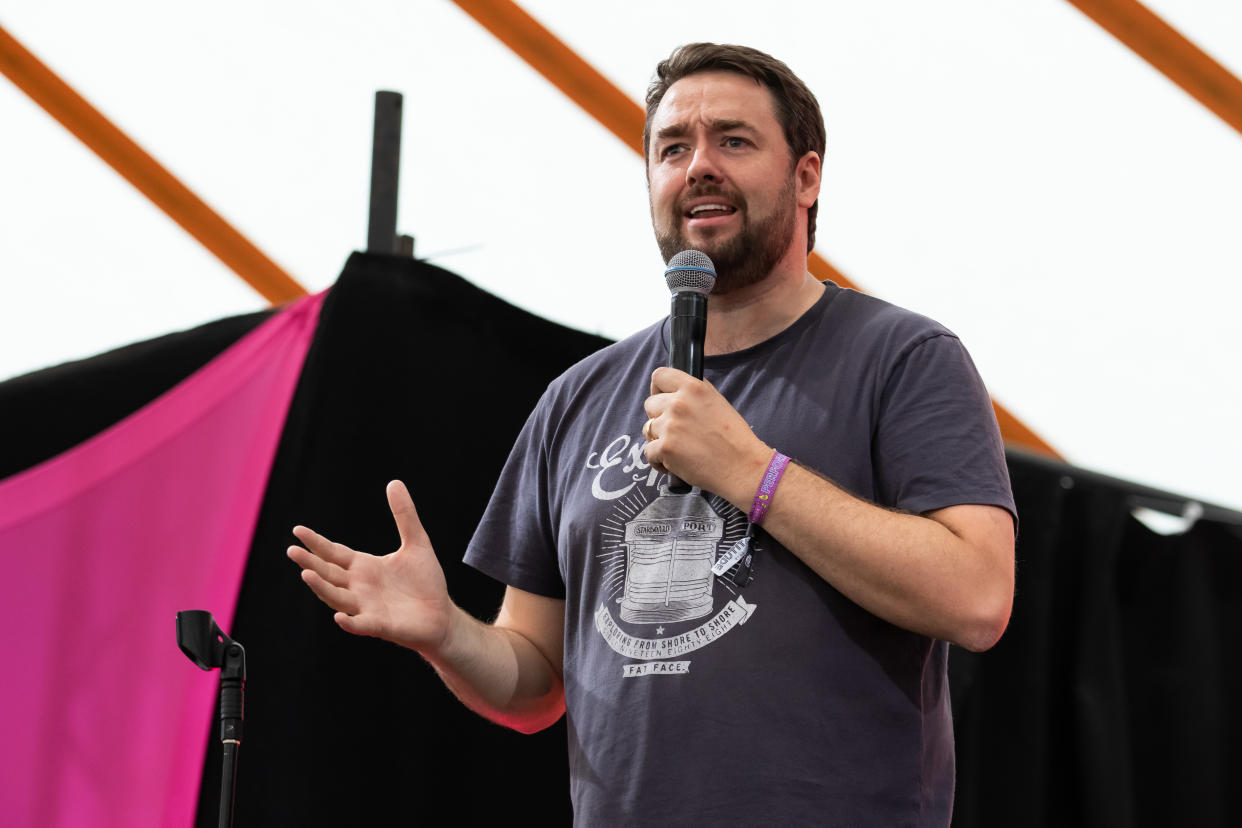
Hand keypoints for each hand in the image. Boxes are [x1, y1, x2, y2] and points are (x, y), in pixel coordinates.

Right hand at [288, 480, 454, 654]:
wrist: (442, 615)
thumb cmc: (425, 582)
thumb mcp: (417, 542)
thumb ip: (405, 515)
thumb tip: (394, 482)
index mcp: (364, 567)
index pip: (334, 553)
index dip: (316, 542)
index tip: (298, 530)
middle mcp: (360, 587)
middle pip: (329, 573)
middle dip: (310, 562)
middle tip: (292, 550)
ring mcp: (367, 607)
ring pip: (338, 597)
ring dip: (322, 588)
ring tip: (306, 574)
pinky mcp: (381, 625)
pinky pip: (361, 624)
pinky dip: (349, 622)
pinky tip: (339, 616)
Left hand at [642, 367, 770, 507]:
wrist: (743, 467)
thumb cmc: (734, 438)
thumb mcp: (717, 402)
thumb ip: (693, 393)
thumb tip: (673, 391)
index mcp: (694, 387)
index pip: (659, 375)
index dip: (656, 389)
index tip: (661, 399)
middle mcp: (679, 403)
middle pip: (649, 404)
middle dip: (658, 418)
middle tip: (674, 431)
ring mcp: (670, 426)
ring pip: (648, 429)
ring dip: (659, 440)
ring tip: (678, 449)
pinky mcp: (665, 448)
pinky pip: (648, 452)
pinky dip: (658, 460)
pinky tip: (673, 464)